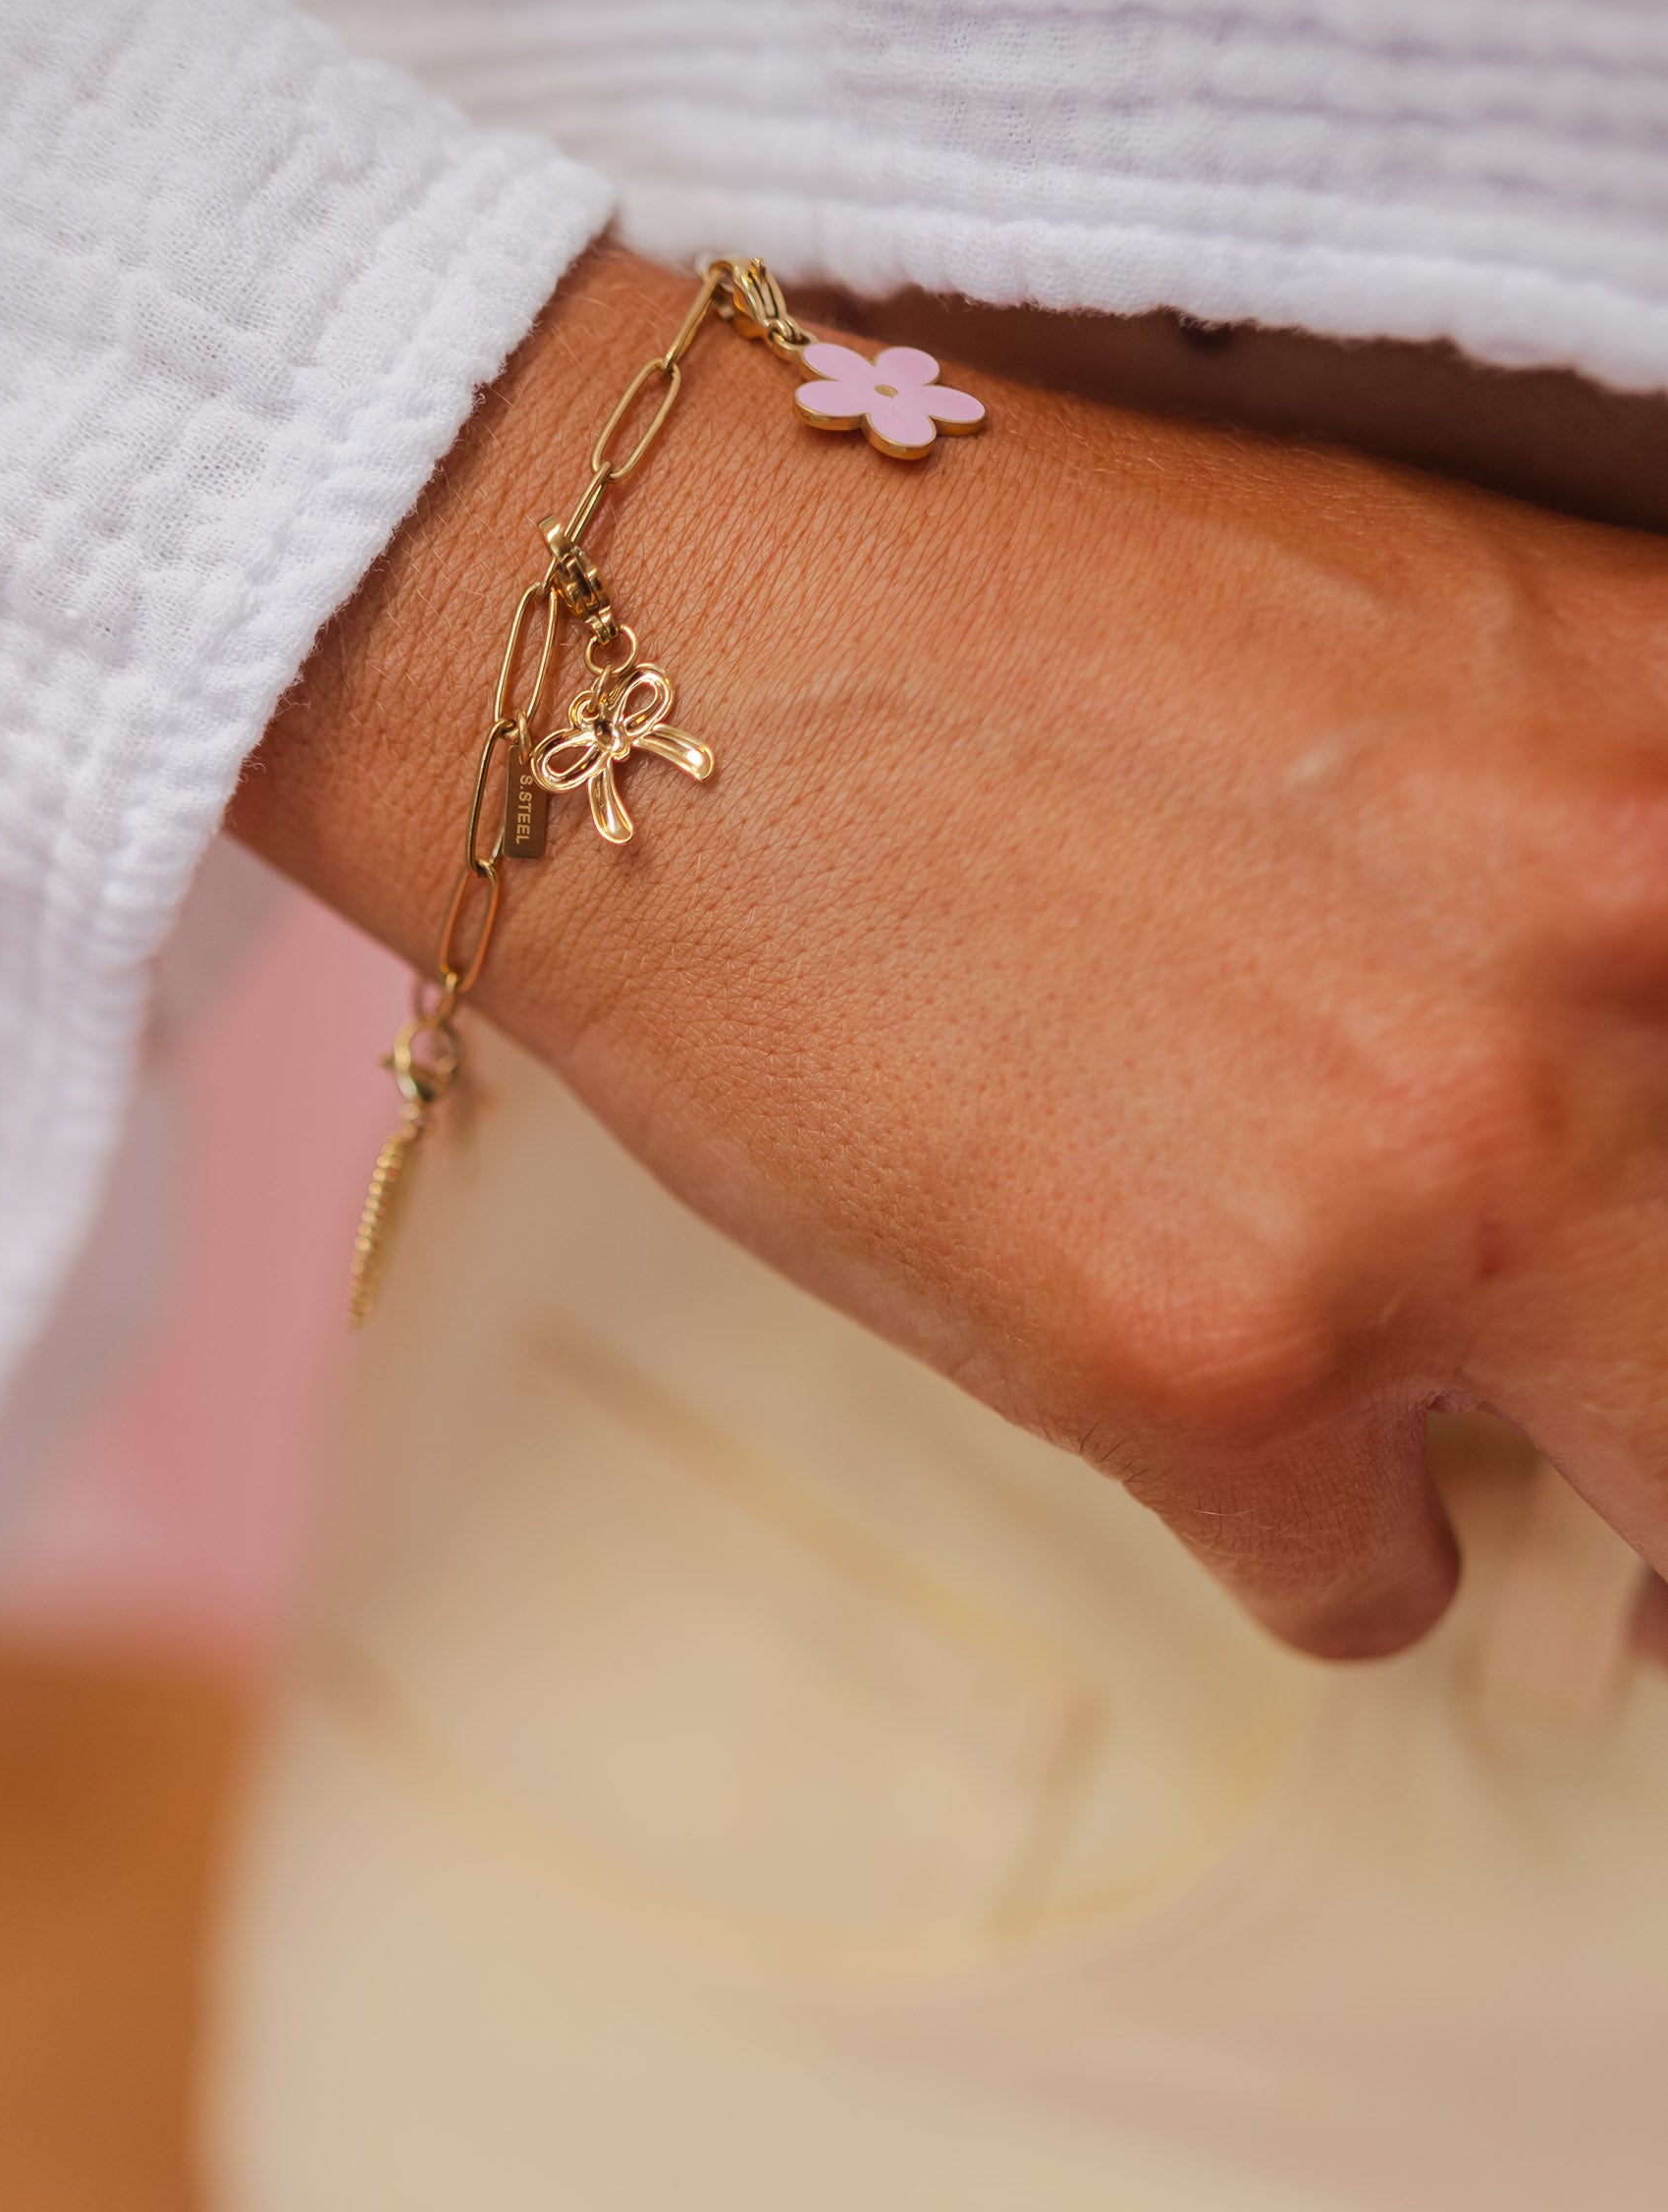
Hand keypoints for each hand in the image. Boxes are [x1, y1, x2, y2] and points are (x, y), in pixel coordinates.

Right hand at [235, 244, 1667, 1660]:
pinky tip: (1182, 1389)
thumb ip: (1629, 861)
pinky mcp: (1212, 1370)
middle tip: (1637, 1439)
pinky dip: (1306, 1535)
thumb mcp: (1444, 651)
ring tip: (1442, 1422)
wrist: (642, 651)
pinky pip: (1370, 1591)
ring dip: (1595, 1522)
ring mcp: (1434, 1194)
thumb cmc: (1001, 620)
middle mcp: (1631, 975)